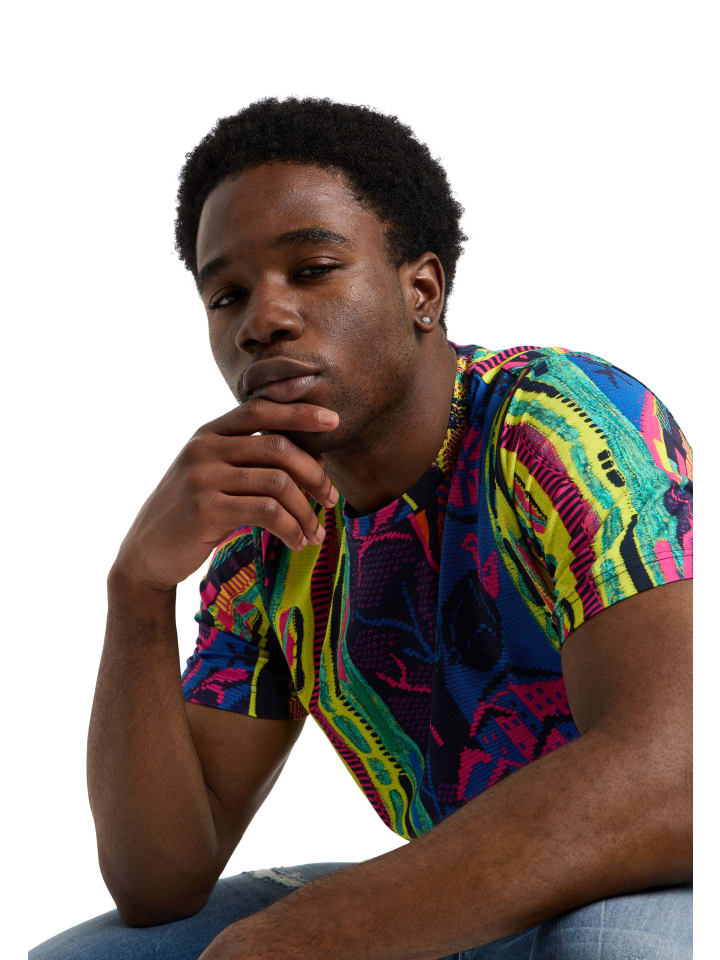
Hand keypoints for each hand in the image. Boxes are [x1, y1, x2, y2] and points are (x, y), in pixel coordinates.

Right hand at [111, 397, 339, 592]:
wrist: (146, 553)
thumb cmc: (192, 514)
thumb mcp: (215, 477)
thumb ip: (252, 462)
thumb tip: (316, 459)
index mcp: (209, 434)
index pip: (260, 409)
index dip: (299, 411)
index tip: (334, 421)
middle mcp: (204, 448)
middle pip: (278, 447)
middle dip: (315, 474)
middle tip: (332, 499)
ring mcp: (202, 478)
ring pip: (278, 483)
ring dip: (306, 511)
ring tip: (316, 533)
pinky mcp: (205, 510)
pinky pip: (267, 512)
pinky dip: (291, 528)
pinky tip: (297, 542)